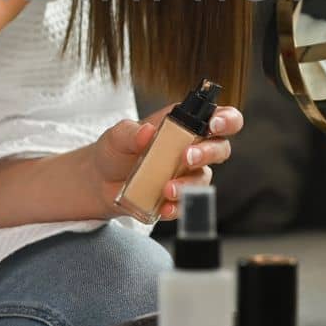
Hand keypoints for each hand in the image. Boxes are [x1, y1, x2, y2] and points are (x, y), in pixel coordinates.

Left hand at [87, 101, 243, 220]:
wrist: (99, 182)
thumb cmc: (115, 151)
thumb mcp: (117, 136)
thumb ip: (130, 132)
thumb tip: (146, 132)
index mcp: (183, 124)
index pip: (217, 118)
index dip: (225, 120)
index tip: (213, 125)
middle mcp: (191, 148)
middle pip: (220, 148)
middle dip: (209, 152)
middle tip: (187, 158)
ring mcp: (186, 175)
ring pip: (204, 178)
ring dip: (189, 184)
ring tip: (167, 189)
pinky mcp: (177, 198)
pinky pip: (187, 205)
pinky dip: (178, 207)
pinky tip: (164, 208)